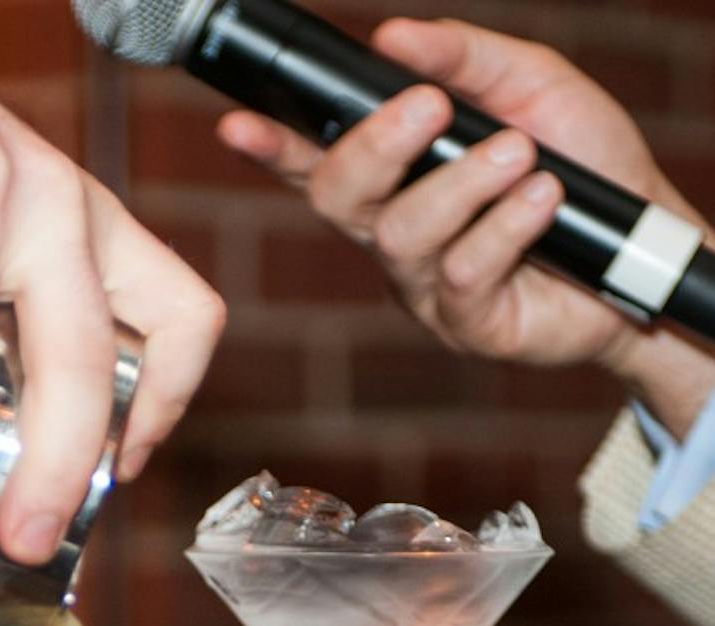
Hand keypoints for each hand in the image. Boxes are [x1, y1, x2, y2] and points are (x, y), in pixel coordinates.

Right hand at [217, 18, 694, 372]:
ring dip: (463, 183)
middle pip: (338, 198)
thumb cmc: (584, 169)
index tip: (240, 124)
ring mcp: (424, 281)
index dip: (273, 146)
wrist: (653, 244)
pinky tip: (544, 202)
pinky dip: (506, 225)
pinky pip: (459, 272)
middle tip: (429, 109)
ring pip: (401, 233)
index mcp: (397, 178)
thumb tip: (396, 37)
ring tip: (521, 157)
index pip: (317, 159)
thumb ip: (465, 59)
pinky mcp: (466, 321)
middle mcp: (395, 231)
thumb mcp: (531, 88)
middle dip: (374, 148)